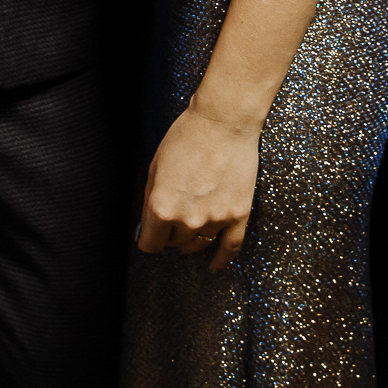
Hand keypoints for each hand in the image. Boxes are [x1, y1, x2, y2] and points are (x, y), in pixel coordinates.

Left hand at [135, 102, 259, 268]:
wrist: (223, 123)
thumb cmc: (185, 138)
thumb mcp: (155, 167)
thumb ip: (150, 200)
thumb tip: (148, 225)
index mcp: (162, 207)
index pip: (150, 244)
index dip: (149, 239)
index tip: (151, 235)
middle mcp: (187, 219)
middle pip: (175, 245)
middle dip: (171, 234)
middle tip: (175, 217)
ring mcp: (215, 220)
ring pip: (199, 245)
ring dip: (194, 237)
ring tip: (193, 221)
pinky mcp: (238, 216)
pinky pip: (230, 248)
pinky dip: (221, 259)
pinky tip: (215, 264)